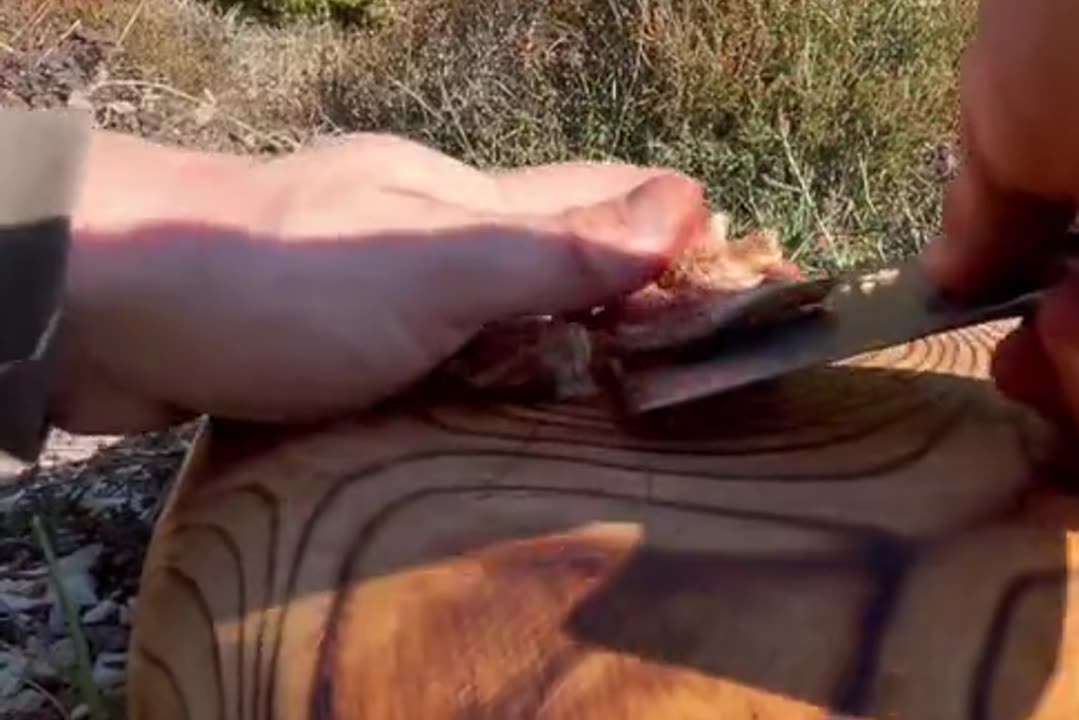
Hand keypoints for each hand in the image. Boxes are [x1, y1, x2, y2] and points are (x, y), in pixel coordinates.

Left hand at [56, 132, 706, 433]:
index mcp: (468, 198)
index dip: (680, 230)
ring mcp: (384, 275)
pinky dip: (492, 363)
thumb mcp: (430, 269)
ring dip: (564, 325)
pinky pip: (443, 342)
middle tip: (697, 344)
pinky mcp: (339, 328)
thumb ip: (550, 251)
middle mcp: (433, 227)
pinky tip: (504, 397)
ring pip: (501, 296)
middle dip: (633, 280)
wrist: (109, 302)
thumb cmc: (274, 281)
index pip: (604, 196)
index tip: (749, 280)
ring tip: (625, 378)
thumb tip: (685, 212)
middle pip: (559, 244)